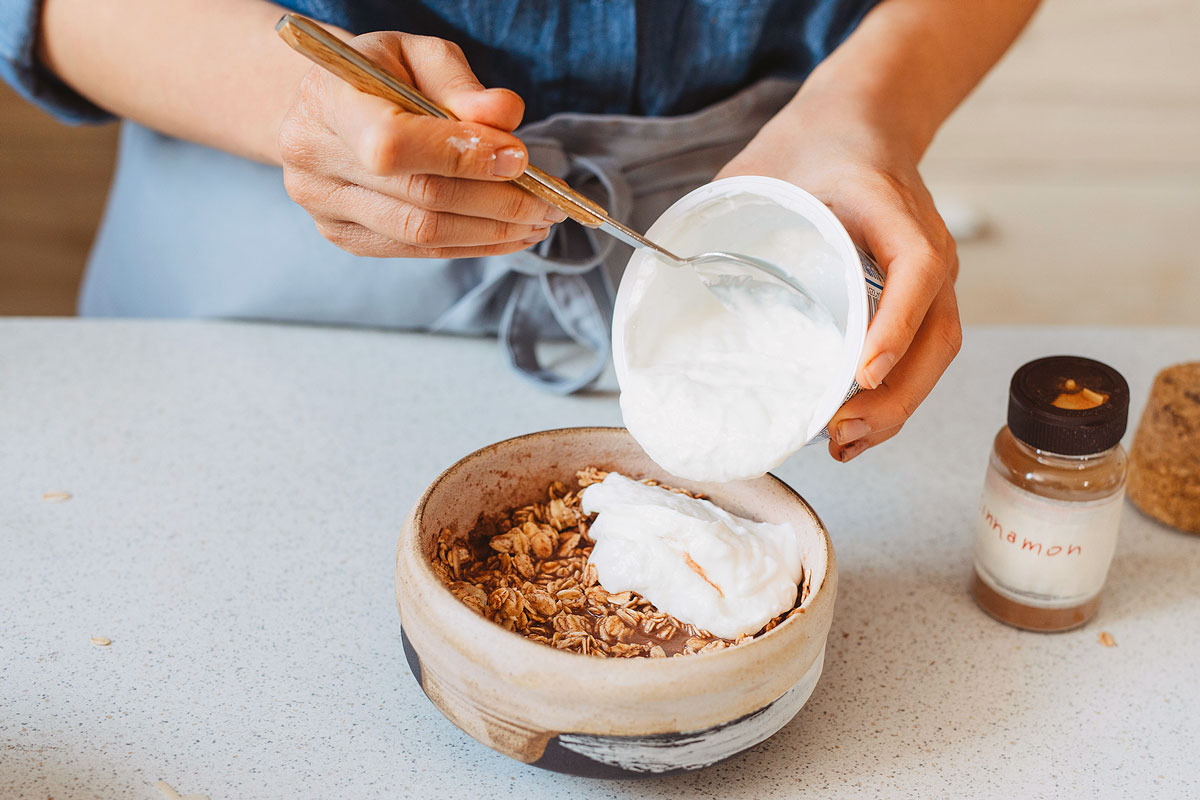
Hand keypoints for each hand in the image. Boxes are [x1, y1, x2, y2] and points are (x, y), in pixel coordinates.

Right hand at [278, 31, 565, 257]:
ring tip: (538, 221)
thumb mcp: (419, 55)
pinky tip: (508, 234)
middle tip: (550, 201)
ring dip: (492, 231)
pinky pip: (418, 251)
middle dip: (497, 202)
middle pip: (420, 196)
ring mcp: (324, 206)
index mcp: (327, 99)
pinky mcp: (344, 236)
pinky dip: (472, 245)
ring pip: (423, 233)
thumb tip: (507, 117)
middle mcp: (314, 157)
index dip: (462, 156)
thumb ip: (462, 85)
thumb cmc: (380, 73)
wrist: (324, 106)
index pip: (394, 144)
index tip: (520, 158)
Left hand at [716, 98, 961, 460]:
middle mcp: (925, 243)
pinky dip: (898, 393)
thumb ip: (719, 212)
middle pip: (937, 332)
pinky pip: (925, 348)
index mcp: (887, 206)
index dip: (895, 324)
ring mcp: (930, 271)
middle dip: (896, 395)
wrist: (861, 119)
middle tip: (840, 432)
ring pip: (936, 350)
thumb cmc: (809, 145)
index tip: (862, 372)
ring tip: (847, 443)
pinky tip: (858, 424)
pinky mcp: (921, 293)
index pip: (916, 268)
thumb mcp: (760, 166)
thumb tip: (660, 270)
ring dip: (899, 406)